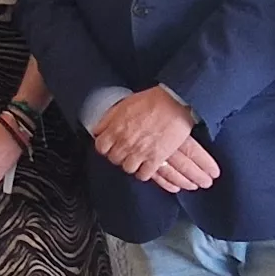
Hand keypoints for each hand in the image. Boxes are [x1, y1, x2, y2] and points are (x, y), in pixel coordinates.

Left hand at [92, 87, 219, 191]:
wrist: (175, 103)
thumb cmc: (152, 100)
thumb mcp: (124, 104)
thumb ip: (109, 119)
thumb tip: (99, 130)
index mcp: (116, 128)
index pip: (101, 147)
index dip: (105, 146)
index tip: (110, 145)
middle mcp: (126, 142)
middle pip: (113, 159)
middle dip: (118, 154)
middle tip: (125, 150)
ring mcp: (140, 152)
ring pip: (127, 168)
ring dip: (131, 163)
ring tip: (136, 157)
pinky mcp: (155, 158)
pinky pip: (143, 175)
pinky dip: (144, 172)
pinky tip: (146, 165)